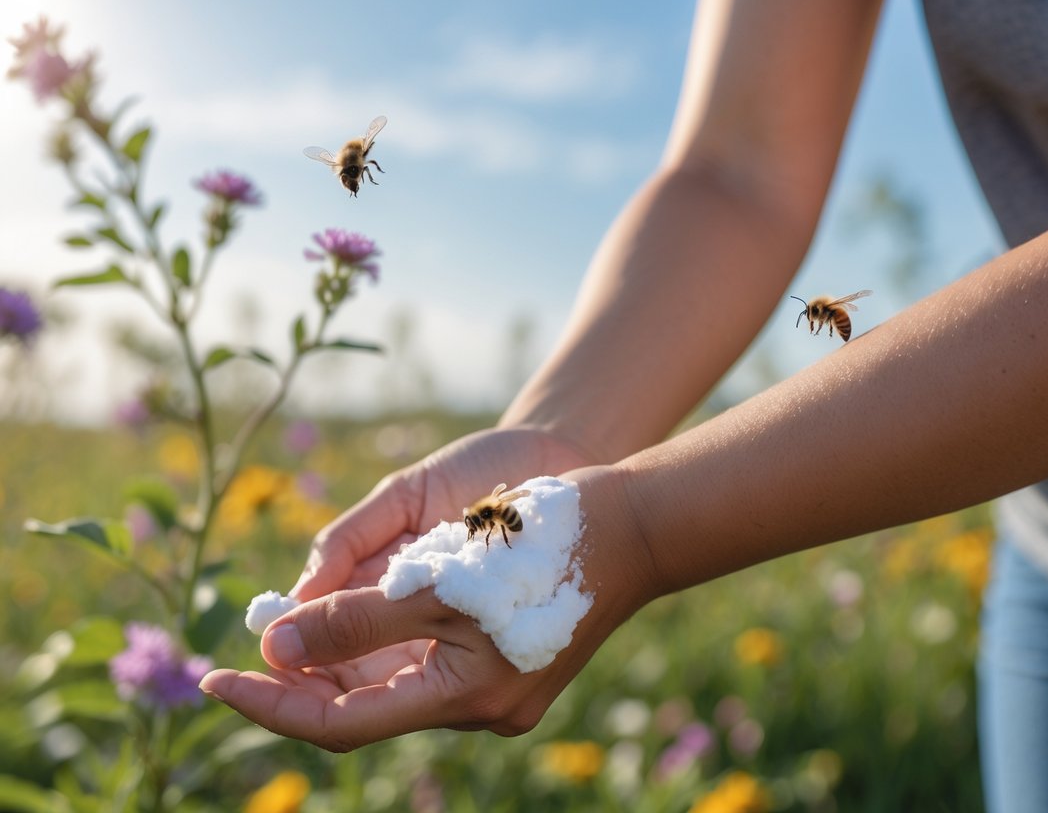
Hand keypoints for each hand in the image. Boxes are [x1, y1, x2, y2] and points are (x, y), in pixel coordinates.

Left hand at [200, 455, 654, 749]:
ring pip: (390, 679)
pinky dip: (379, 637)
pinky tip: (353, 610)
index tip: (212, 678)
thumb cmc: (543, 542)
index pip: (341, 722)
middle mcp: (477, 707)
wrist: (635, 524)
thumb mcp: (442, 578)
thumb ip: (356, 618)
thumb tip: (274, 646)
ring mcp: (494, 685)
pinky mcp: (503, 658)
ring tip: (289, 620)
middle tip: (245, 641)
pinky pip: (421, 659)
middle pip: (362, 704)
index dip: (270, 703)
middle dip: (300, 674)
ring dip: (337, 652)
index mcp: (467, 698)